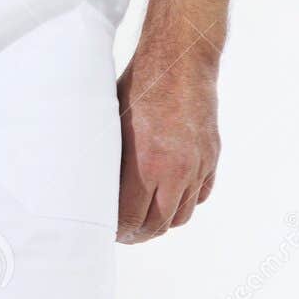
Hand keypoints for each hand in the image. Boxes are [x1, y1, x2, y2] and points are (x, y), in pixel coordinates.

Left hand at [116, 52, 220, 243]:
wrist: (180, 63)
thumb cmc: (136, 90)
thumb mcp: (109, 124)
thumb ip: (105, 161)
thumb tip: (87, 190)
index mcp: (146, 165)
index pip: (131, 219)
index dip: (116, 231)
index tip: (103, 231)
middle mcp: (177, 171)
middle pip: (158, 225)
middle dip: (137, 234)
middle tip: (121, 234)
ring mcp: (199, 165)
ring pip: (181, 215)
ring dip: (161, 222)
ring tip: (142, 220)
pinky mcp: (212, 157)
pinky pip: (200, 195)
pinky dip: (183, 203)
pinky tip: (165, 198)